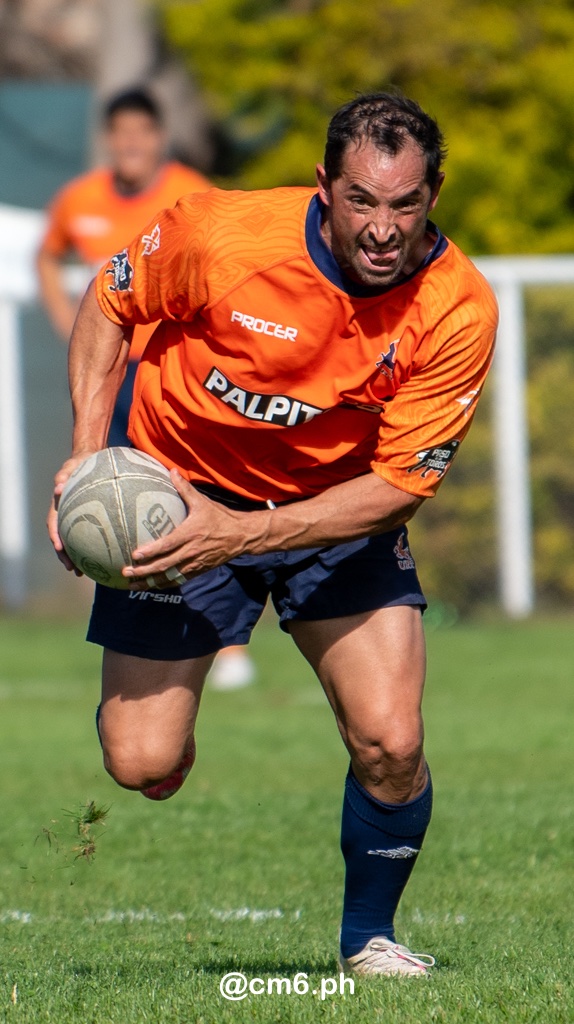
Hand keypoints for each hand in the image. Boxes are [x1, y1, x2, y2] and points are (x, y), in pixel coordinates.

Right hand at [47, 451, 96, 572]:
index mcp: (59, 505)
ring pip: (74, 542)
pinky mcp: (89, 519)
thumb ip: (64, 475)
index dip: (55, 537)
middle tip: (73, 569)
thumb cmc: (79, 463)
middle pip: (62, 539)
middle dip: (65, 556)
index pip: (53, 524)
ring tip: (84, 573)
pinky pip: (90, 536)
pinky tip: (105, 559)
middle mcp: (66, 515)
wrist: (89, 460)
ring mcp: (77, 519)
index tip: (59, 548)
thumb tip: (58, 488)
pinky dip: (93, 548)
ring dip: (77, 558)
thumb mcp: (71, 465)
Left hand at [122, 471, 270, 588]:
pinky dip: (163, 584)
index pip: (168, 545)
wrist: (242, 536)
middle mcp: (191, 551)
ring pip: (170, 577)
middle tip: (126, 572)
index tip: (135, 555)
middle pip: (165, 565)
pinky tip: (150, 586)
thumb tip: (171, 470)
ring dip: (150, 582)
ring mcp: (195, 563)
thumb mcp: (203, 501)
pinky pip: (178, 581)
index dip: (151, 551)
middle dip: (144, 571)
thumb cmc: (220, 517)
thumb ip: (184, 488)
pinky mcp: (198, 571)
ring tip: (132, 585)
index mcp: (191, 533)